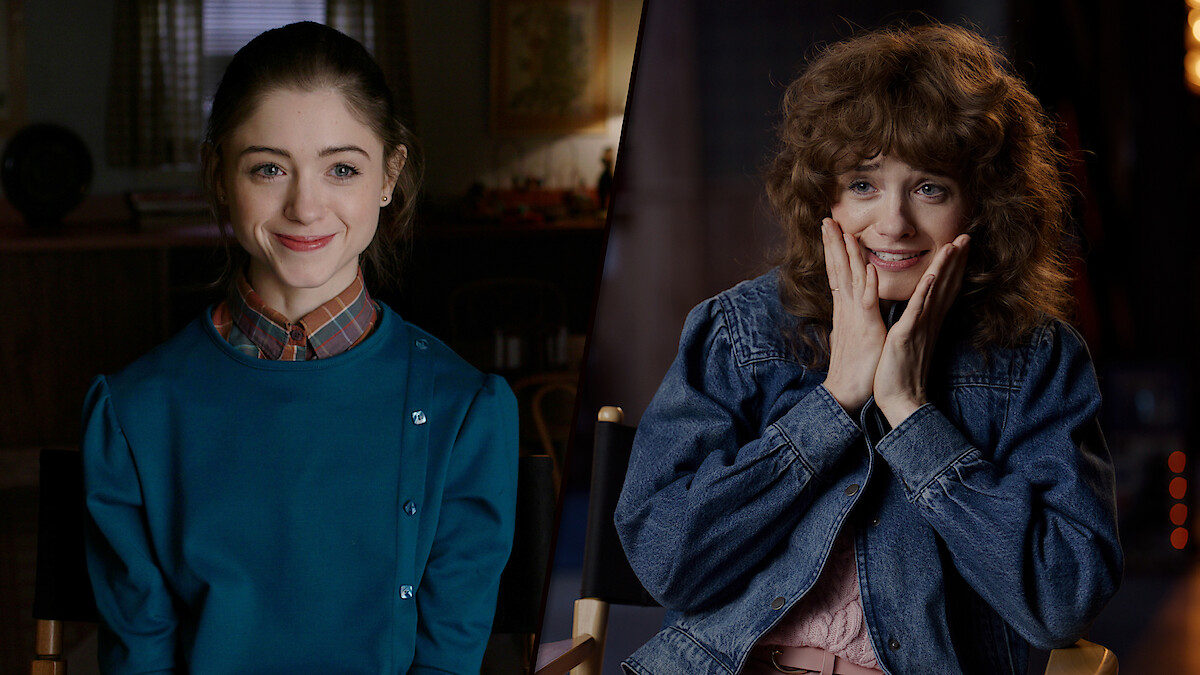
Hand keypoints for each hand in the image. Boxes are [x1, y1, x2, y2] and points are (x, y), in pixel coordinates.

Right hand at [821, 218, 886, 414]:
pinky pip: (869, 304)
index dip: (833, 250)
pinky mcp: (868, 330)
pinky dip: (870, 286)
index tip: (829, 229)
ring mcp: (856, 318)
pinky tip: (871, 268)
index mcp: (845, 309)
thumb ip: (852, 316)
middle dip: (833, 244)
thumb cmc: (855, 367)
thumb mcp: (853, 334)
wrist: (847, 394)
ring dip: (849, 255)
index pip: (836, 272)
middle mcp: (847, 309)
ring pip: (852, 280)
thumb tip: (850, 304)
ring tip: (846, 232)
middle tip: (826, 220)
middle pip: (838, 269)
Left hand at [873, 234, 970, 426]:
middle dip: (957, 260)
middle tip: (966, 235)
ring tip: (954, 245)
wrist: (901, 401)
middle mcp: (929, 322)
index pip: (944, 289)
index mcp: (928, 322)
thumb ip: (916, 325)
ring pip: (935, 292)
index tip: (960, 245)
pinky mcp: (907, 336)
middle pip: (946, 285)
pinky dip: (925, 293)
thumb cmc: (901, 374)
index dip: (954, 267)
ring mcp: (920, 328)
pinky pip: (918, 311)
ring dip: (945, 268)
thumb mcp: (910, 343)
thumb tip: (919, 312)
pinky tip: (931, 276)